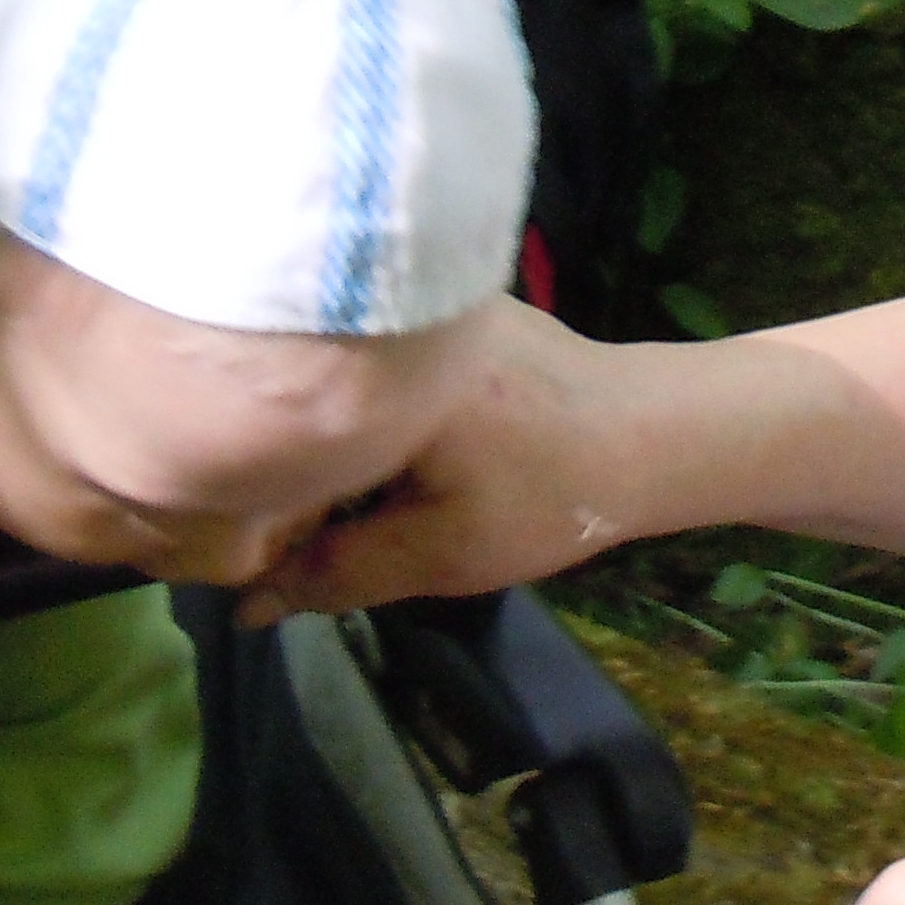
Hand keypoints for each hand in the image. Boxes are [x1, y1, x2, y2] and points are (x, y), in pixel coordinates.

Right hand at [238, 300, 632, 621]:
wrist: (656, 432)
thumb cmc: (552, 492)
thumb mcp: (439, 553)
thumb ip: (337, 575)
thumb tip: (248, 603)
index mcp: (377, 370)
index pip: (268, 441)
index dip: (254, 506)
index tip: (262, 555)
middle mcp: (386, 317)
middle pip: (301, 404)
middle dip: (296, 473)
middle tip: (318, 532)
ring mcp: (417, 301)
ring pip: (339, 385)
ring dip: (337, 440)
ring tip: (353, 493)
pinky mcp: (444, 305)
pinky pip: (379, 363)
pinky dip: (374, 410)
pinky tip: (394, 452)